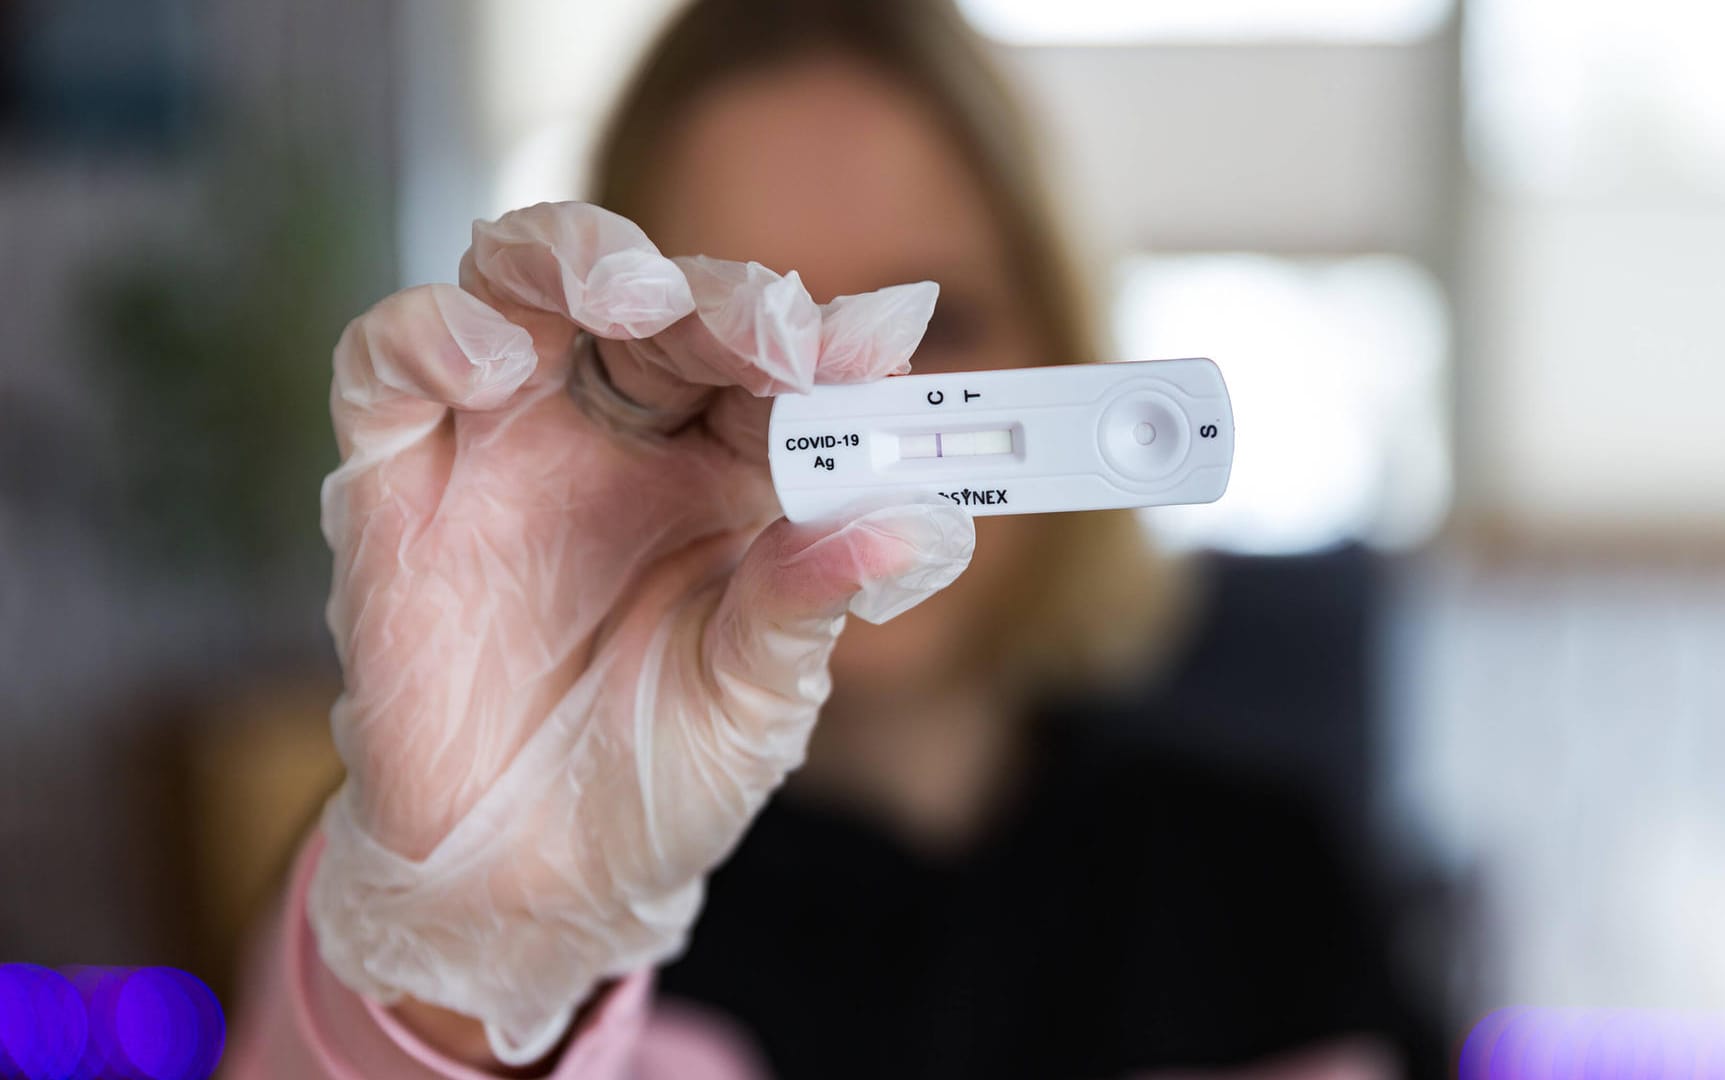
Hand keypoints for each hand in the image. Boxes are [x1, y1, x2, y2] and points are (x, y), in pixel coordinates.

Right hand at [307, 202, 973, 1063]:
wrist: (527, 882)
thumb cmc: (655, 773)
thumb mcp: (754, 699)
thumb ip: (806, 601)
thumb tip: (910, 526)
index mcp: (724, 469)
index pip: (771, 363)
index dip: (821, 343)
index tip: (871, 351)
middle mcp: (619, 432)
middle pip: (658, 301)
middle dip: (717, 298)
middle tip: (768, 331)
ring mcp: (506, 440)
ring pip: (522, 283)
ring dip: (577, 259)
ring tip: (633, 296)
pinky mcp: (396, 476)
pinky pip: (390, 363)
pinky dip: (430, 334)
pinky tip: (488, 362)